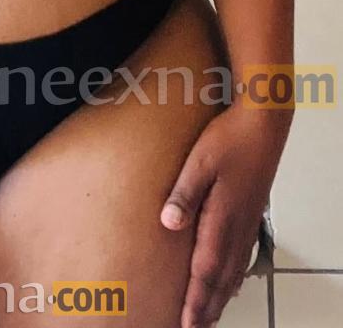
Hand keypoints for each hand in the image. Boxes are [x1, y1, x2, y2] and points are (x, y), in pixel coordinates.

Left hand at [160, 104, 291, 327]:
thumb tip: (168, 223)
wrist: (263, 123)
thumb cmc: (229, 138)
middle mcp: (238, 225)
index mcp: (223, 216)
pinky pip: (242, 254)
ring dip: (221, 295)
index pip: (207, 270)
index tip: (186, 323)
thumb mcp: (200, 162)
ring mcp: (247, 220)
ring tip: (210, 316)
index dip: (196, 300)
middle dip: (208, 307)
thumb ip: (184, 193)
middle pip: (222, 278)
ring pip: (234, 269)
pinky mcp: (251, 211)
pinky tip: (231, 280)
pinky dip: (234, 275)